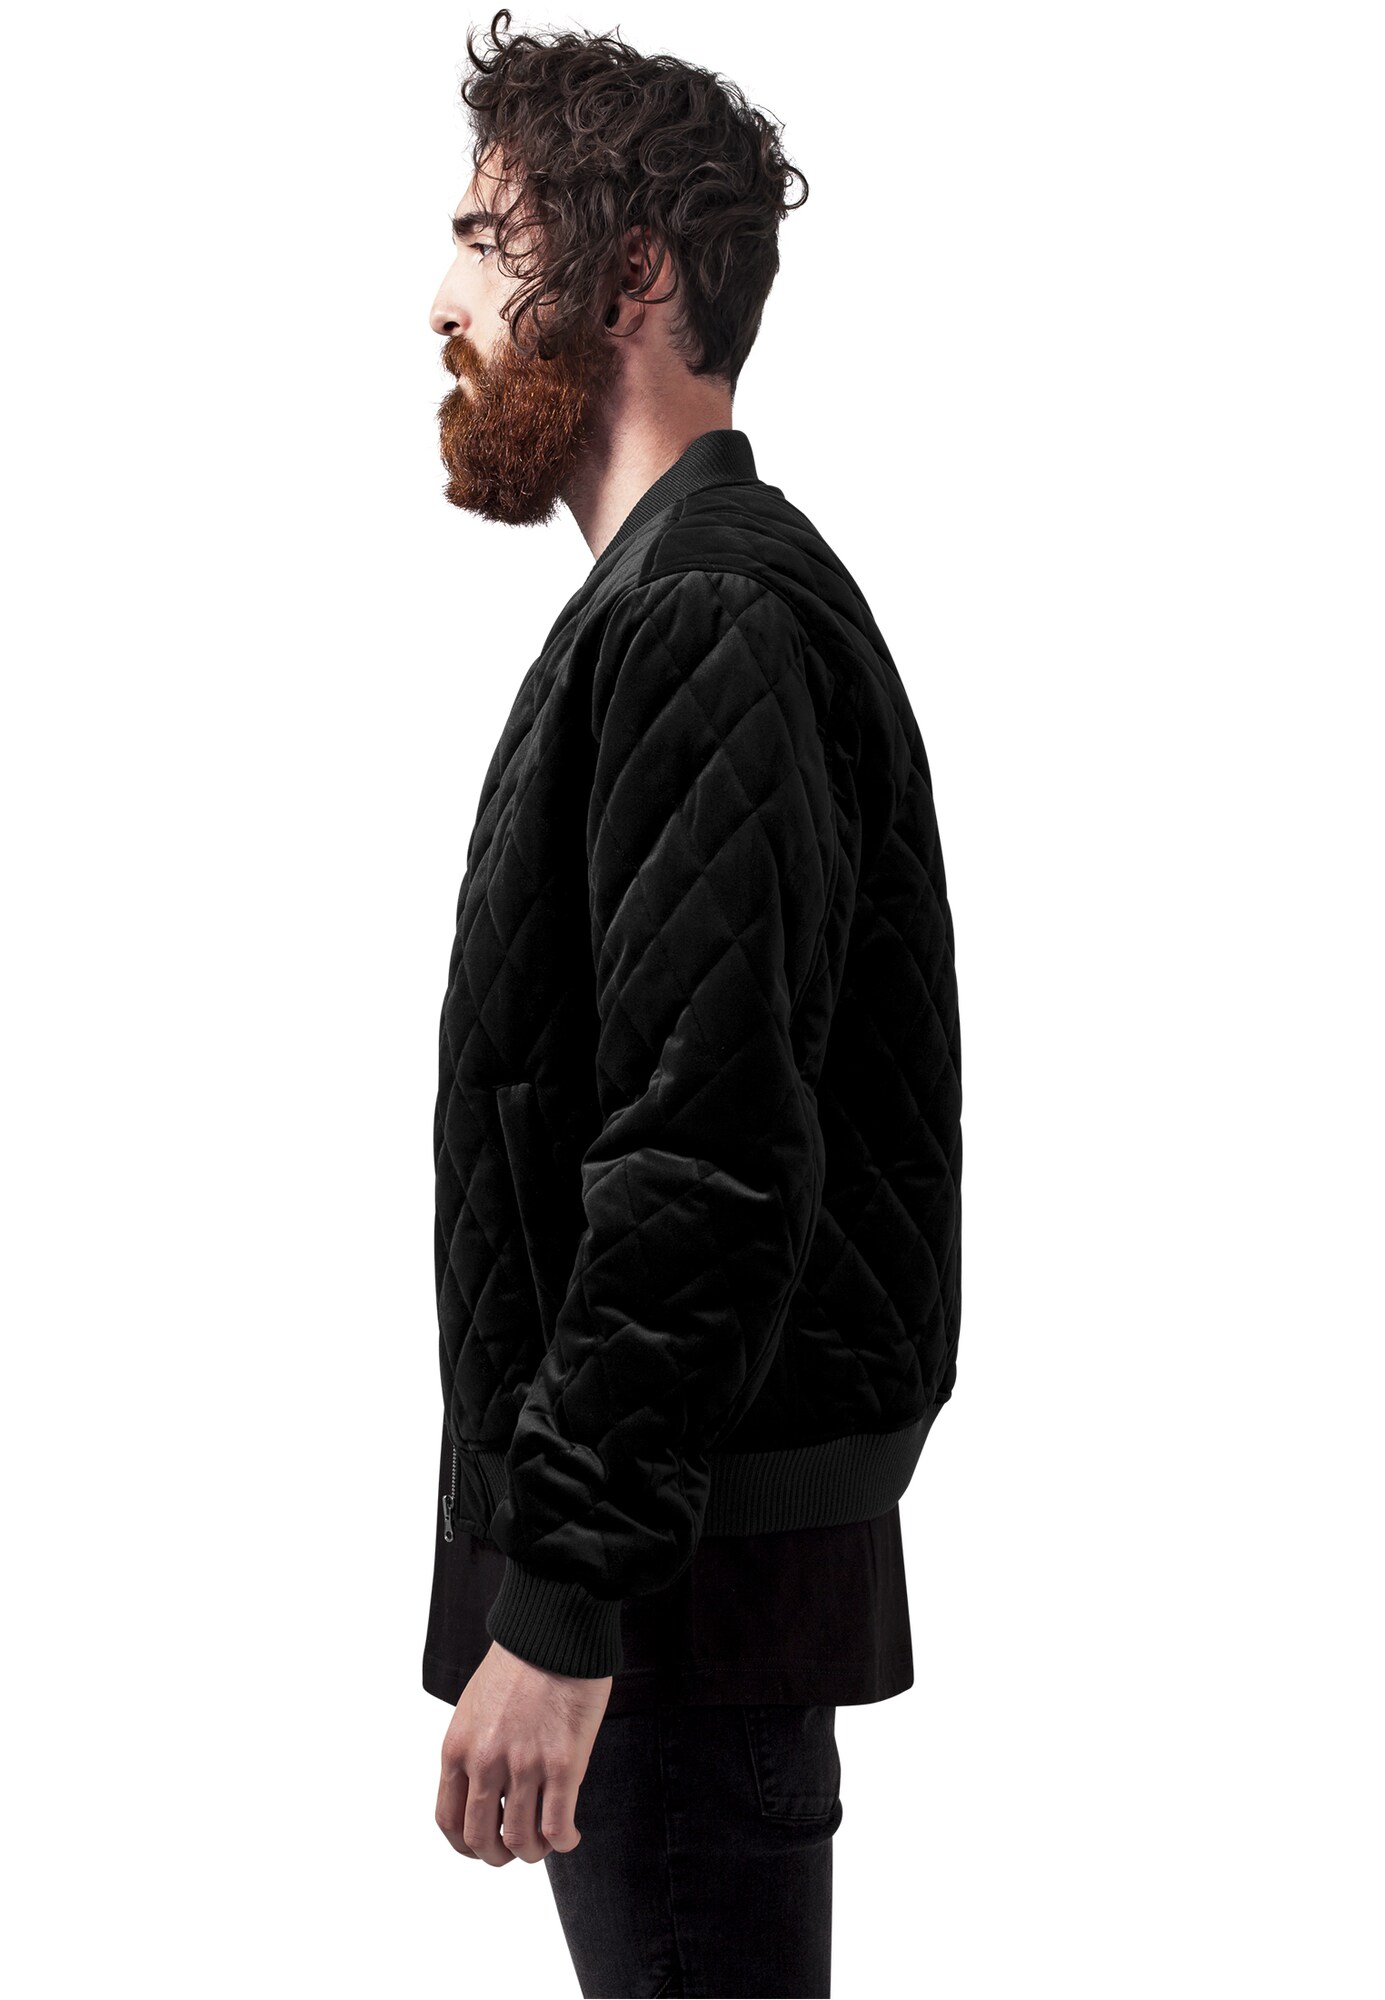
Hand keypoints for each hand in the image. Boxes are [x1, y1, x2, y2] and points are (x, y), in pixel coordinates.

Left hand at [435, 1639, 611, 1864]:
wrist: (554, 1630)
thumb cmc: (519, 1663)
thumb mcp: (476, 1708)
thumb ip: (475, 1750)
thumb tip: (487, 1792)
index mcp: (458, 1749)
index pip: (448, 1820)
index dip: (466, 1845)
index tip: (483, 1846)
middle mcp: (484, 1762)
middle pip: (481, 1840)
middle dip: (499, 1856)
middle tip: (517, 1848)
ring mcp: (523, 1765)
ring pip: (521, 1842)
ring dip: (534, 1852)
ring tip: (547, 1841)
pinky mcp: (562, 1764)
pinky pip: (557, 1827)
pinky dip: (563, 1842)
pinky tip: (570, 1836)